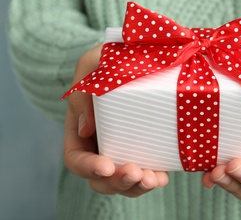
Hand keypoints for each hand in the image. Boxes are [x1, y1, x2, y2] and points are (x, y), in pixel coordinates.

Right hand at [63, 44, 168, 196]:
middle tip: (137, 174)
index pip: (76, 159)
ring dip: (138, 186)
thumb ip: (83, 91)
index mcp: (81, 129)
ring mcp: (125, 148)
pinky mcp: (147, 147)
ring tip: (155, 180)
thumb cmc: (111, 56)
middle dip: (118, 182)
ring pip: (124, 180)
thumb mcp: (92, 64)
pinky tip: (165, 176)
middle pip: (101, 179)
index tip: (106, 166)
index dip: (88, 168)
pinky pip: (147, 171)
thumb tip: (85, 129)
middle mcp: (101, 144)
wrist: (140, 53)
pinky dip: (154, 178)